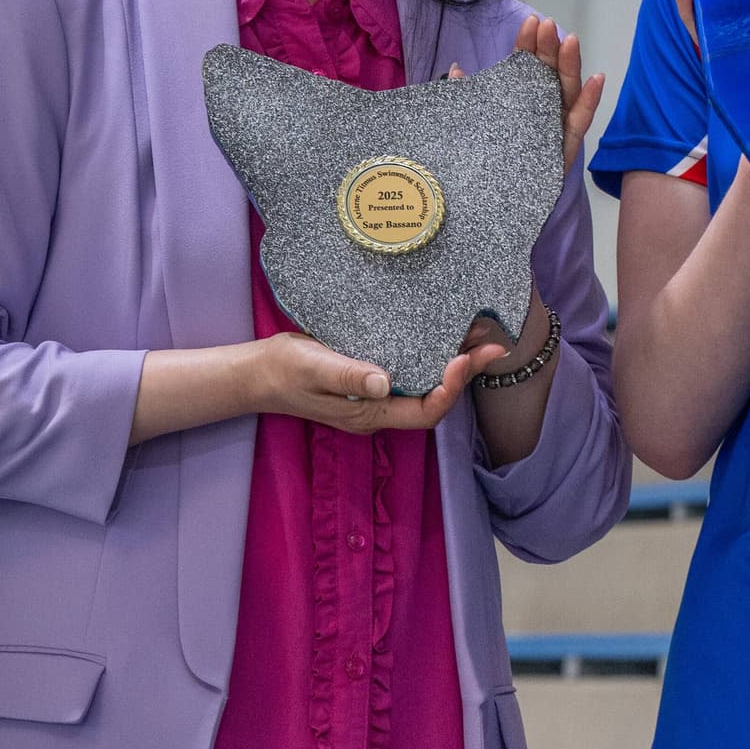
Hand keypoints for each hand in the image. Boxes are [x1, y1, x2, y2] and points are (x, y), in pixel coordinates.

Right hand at [247, 331, 508, 436]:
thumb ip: (348, 375)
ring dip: (454, 364)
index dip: (451, 388)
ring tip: (478, 336)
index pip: (425, 411)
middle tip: (492, 343)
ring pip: (426, 386)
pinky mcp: (371, 379)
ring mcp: (377, 396)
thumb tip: (385, 381)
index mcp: (369, 414)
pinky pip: (411, 372)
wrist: (258, 373)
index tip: (466, 358)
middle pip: (435, 399)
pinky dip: (432, 355)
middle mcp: (380, 409)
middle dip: (466, 374)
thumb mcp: (313, 367)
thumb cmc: (283, 371)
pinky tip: (442, 334)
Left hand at [447, 15, 605, 178]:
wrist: (485, 209)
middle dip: (549, 48)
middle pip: (548, 74)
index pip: (524, 68)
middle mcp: (540, 111)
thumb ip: (465, 98)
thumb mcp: (466, 126)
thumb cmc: (479, 163)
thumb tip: (456, 70)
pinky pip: (580, 123)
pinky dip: (590, 100)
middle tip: (546, 25)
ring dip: (570, 65)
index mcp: (518, 102)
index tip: (529, 22)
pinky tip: (596, 79)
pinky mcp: (564, 149)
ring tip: (571, 42)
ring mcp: (555, 128)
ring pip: (566, 92)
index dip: (527, 44)